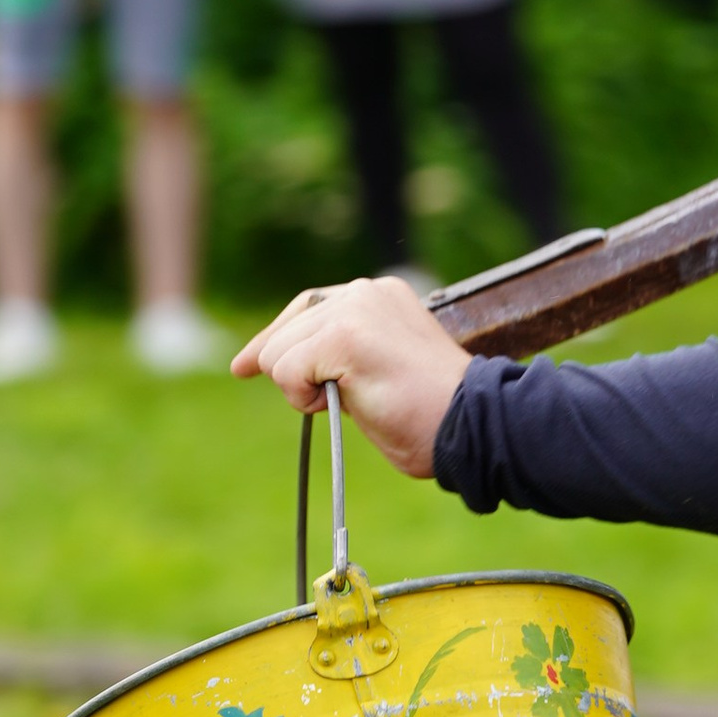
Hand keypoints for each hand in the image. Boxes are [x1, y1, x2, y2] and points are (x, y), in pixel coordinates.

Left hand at [232, 276, 469, 480]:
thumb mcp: (379, 368)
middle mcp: (364, 291)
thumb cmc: (432, 415)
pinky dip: (304, 399)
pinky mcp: (343, 335)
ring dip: (304, 391)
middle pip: (283, 332)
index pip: (305, 308)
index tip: (245, 366)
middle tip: (340, 400)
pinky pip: (285, 373)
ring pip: (278, 354)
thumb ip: (339, 355)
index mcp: (378, 295)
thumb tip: (276, 365)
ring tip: (359, 400)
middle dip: (293, 374)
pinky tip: (350, 404)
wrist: (473, 425)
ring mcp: (354, 308)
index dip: (275, 341)